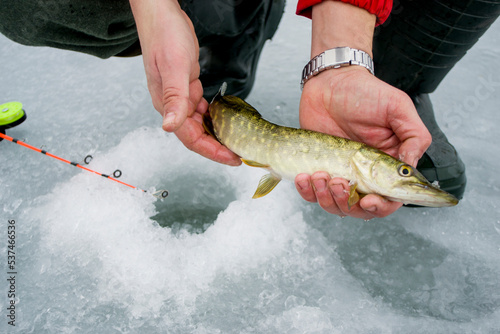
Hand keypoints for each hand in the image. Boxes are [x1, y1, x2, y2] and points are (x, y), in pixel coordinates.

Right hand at [129, 0, 239, 165]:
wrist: (161, 14)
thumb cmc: (163, 35)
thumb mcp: (173, 67)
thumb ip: (173, 98)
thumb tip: (169, 126)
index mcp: (166, 104)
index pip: (190, 137)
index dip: (211, 151)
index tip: (231, 158)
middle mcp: (172, 104)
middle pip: (196, 135)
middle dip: (217, 147)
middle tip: (238, 154)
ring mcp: (179, 96)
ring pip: (199, 123)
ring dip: (216, 134)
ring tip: (235, 141)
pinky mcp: (187, 86)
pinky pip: (201, 108)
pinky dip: (214, 115)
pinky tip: (224, 118)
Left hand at [295, 66, 430, 218]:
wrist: (329, 82)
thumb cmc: (365, 92)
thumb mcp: (398, 107)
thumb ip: (414, 136)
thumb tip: (411, 167)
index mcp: (388, 166)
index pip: (390, 200)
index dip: (381, 207)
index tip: (369, 200)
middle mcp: (364, 175)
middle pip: (360, 209)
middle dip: (348, 203)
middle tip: (339, 181)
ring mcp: (339, 173)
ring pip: (335, 205)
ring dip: (326, 197)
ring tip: (320, 175)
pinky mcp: (317, 170)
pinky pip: (311, 194)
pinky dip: (307, 191)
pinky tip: (305, 177)